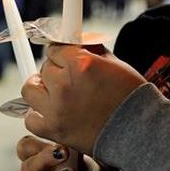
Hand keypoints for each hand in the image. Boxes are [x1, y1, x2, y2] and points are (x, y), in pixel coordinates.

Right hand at [17, 135, 81, 170]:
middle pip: (28, 166)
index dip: (35, 143)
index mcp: (36, 159)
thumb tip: (72, 129)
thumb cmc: (84, 170)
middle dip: (45, 159)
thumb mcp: (78, 153)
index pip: (24, 147)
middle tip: (64, 153)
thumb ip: (70, 142)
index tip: (57, 141)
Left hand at [22, 44, 145, 154]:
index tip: (64, 59)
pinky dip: (39, 115)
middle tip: (69, 80)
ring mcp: (57, 107)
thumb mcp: (114, 63)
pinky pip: (30, 118)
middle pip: (44, 68)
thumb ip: (89, 50)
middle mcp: (65, 83)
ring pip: (30, 89)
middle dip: (56, 72)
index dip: (61, 54)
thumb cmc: (130, 96)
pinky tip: (52, 113)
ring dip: (41, 89)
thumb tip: (73, 39)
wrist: (139, 131)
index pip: (54, 48)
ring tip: (54, 94)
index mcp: (81, 63)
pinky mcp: (53, 129)